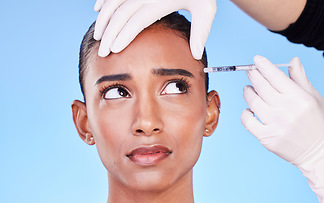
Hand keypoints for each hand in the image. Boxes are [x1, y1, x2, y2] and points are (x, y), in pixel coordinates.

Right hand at [93, 0, 216, 58]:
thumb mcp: (206, 9)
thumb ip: (201, 32)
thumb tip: (196, 55)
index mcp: (162, 1)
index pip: (137, 21)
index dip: (124, 36)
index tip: (114, 50)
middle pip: (121, 14)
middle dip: (109, 33)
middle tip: (102, 51)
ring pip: (114, 1)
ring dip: (103, 18)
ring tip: (98, 35)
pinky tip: (97, 9)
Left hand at [241, 55, 323, 202]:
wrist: (320, 153)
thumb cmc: (319, 123)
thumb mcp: (314, 98)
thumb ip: (300, 78)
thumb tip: (292, 60)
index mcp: (300, 98)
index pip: (276, 76)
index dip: (264, 66)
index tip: (256, 60)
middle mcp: (287, 110)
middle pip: (262, 87)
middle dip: (253, 75)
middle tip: (250, 71)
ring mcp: (275, 125)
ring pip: (253, 102)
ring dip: (248, 92)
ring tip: (249, 89)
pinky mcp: (267, 138)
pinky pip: (248, 121)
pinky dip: (246, 113)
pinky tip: (250, 110)